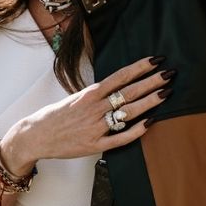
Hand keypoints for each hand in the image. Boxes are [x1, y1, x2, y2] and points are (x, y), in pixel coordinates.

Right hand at [4, 56, 171, 166]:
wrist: (34, 137)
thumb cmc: (54, 116)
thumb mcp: (73, 98)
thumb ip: (95, 94)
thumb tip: (117, 86)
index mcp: (88, 94)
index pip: (120, 77)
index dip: (140, 68)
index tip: (156, 60)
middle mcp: (94, 109)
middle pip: (129, 92)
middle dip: (152, 82)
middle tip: (170, 73)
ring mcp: (95, 127)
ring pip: (129, 112)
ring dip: (150, 102)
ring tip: (166, 93)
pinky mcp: (95, 145)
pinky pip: (121, 138)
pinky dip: (137, 130)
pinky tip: (150, 122)